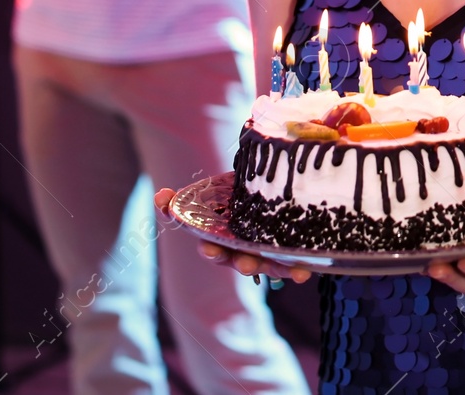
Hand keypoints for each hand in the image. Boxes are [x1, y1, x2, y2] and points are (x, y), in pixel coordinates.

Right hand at [151, 189, 312, 283]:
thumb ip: (185, 198)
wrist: (269, 199)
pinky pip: (289, 266)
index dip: (210, 249)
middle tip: (244, 264)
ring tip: (278, 268)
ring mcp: (261, 255)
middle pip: (237, 260)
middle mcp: (239, 251)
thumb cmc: (236, 201)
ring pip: (263, 266)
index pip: (211, 247)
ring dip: (269, 268)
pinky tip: (304, 271)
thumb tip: (160, 195)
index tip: (210, 249)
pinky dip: (296, 270)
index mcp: (221, 238)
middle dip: (240, 263)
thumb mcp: (215, 192)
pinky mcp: (284, 256)